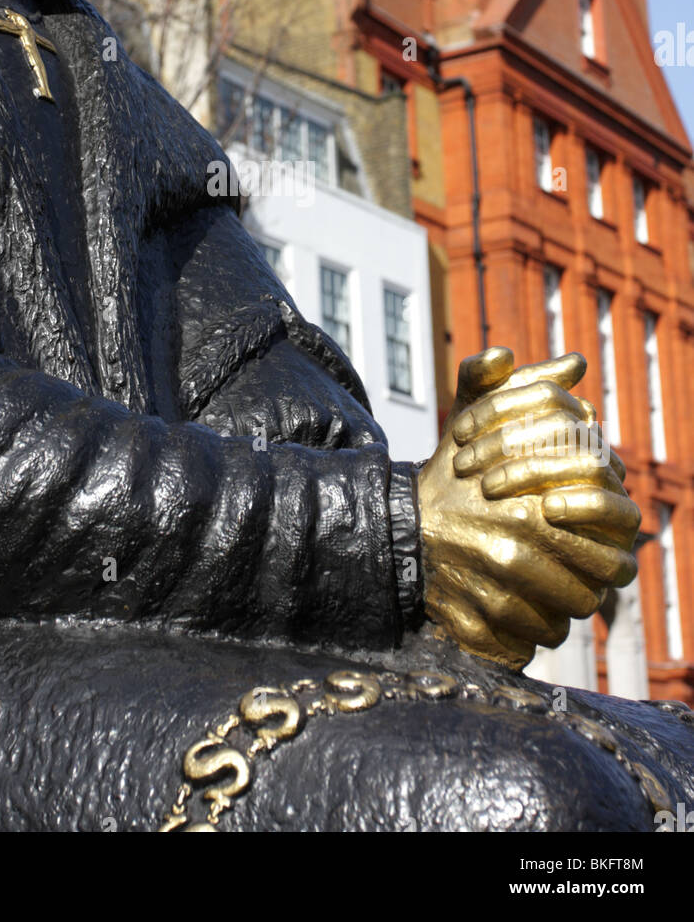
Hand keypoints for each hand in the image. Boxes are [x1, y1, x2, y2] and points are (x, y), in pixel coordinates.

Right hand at [416, 347, 639, 669]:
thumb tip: (576, 362)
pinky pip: (529, 642)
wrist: (393, 527)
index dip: (611, 552)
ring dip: (562, 612)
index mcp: (530, 505)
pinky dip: (531, 634)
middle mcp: (515, 551)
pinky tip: (523, 615)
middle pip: (591, 590)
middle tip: (577, 576)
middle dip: (589, 586)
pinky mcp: (476, 626)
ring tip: (551, 595)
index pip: (610, 547)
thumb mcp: (479, 419)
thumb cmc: (447, 475)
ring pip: (562, 620)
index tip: (597, 545)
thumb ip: (527, 388)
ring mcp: (495, 593)